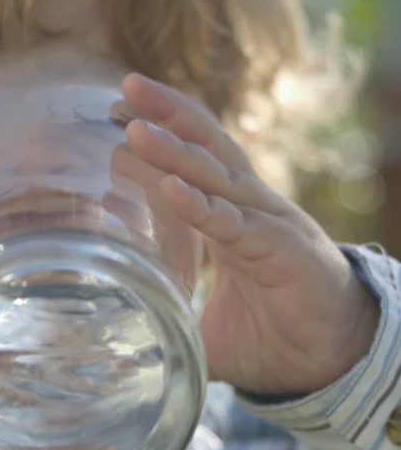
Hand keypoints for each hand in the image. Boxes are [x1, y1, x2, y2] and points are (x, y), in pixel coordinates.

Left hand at [121, 73, 379, 394]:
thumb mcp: (200, 321)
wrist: (329, 361)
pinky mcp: (281, 252)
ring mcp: (266, 224)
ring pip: (219, 178)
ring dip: (176, 151)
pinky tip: (171, 189)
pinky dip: (202, 206)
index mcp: (230, 214)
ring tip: (135, 129)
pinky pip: (236, 225)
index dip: (162, 133)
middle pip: (207, 148)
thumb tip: (120, 324)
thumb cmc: (269, 333)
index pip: (195, 160)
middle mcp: (248, 208)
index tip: (119, 114)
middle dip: (167, 115)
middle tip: (126, 88)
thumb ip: (163, 313)